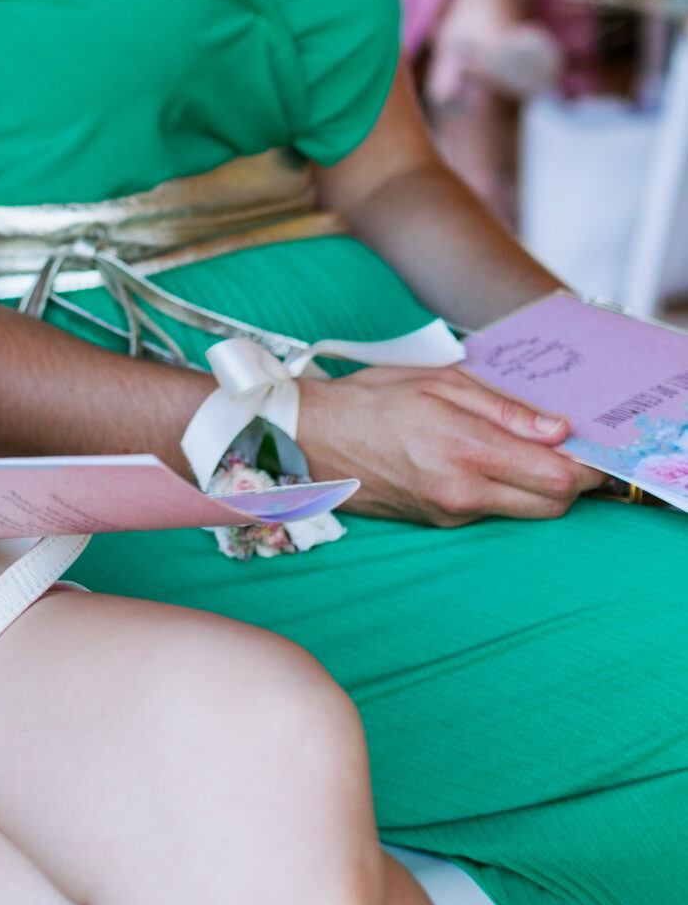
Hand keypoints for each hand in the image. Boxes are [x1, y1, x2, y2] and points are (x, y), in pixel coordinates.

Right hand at [297, 363, 604, 525]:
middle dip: (570, 480)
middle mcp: (465, 490)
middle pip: (552, 503)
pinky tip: (486, 461)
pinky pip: (494, 511)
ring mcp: (453, 512)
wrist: (315, 439)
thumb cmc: (373, 399)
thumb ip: (505, 408)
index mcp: (467, 448)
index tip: (590, 448)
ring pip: (526, 511)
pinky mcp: (442, 523)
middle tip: (565, 448)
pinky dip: (506, 490)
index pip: (557, 476)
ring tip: (523, 449)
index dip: (585, 466)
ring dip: (539, 486)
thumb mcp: (440, 382)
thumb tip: (558, 429)